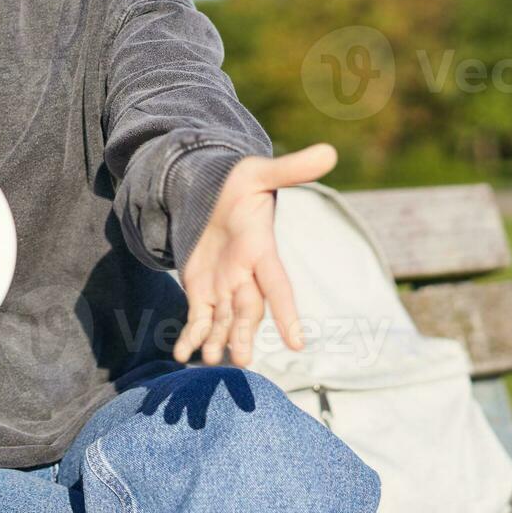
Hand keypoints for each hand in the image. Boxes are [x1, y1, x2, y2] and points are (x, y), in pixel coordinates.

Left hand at [173, 143, 336, 366]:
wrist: (211, 193)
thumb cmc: (239, 183)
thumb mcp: (260, 173)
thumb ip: (290, 169)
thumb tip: (329, 151)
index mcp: (260, 250)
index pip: (279, 286)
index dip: (288, 313)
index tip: (298, 342)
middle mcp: (245, 275)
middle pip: (249, 311)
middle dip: (244, 335)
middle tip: (242, 361)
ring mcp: (224, 286)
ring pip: (224, 321)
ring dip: (219, 341)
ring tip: (210, 361)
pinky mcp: (202, 290)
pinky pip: (199, 318)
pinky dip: (192, 336)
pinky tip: (182, 354)